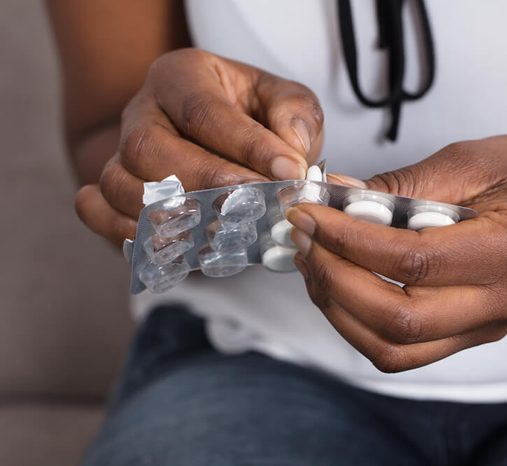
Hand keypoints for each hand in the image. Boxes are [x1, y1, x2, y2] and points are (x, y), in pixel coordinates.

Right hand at [76, 48, 323, 244]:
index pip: (203, 110)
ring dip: (171, 215)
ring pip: (120, 184)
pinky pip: (97, 210)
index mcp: (182, 76)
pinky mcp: (112, 190)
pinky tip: (174, 243)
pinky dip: (126, 232)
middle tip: (256, 206)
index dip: (246, 145)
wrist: (227, 142)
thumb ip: (296, 116)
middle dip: (207, 183)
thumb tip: (290, 148)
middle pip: (149, 147)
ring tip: (222, 230)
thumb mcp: (287, 102)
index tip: (289, 171)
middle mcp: (143, 111)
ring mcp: (120, 152)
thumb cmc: (257, 118)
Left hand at [287, 135, 506, 371]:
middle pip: (399, 320)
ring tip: (313, 261)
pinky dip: (356, 323)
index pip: (414, 261)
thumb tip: (335, 197)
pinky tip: (339, 284)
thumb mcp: (472, 159)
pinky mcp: (469, 337)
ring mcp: (486, 328)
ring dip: (338, 308)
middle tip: (303, 238)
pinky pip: (401, 351)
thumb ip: (403, 184)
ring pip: (393, 348)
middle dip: (334, 279)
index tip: (309, 213)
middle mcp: (503, 302)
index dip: (349, 239)